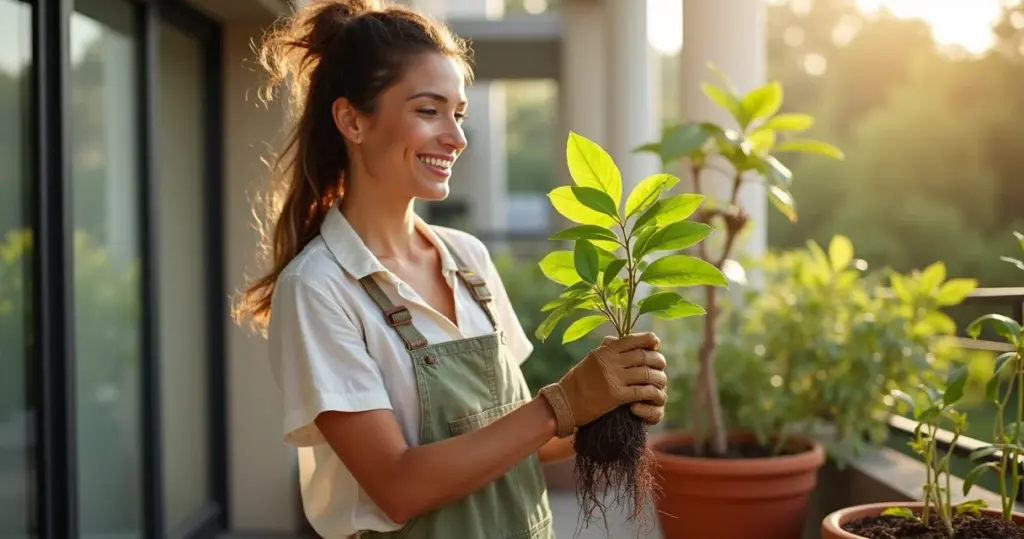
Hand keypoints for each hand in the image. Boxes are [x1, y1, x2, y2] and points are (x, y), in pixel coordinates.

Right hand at [538, 332, 666, 437]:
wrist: (564, 403)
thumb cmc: (576, 382)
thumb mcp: (590, 360)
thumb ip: (606, 351)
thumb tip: (618, 341)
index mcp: (604, 351)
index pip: (631, 339)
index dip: (648, 340)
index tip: (655, 343)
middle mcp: (610, 362)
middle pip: (643, 356)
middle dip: (657, 359)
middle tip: (661, 364)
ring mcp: (613, 378)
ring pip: (646, 373)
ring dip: (658, 377)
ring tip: (660, 381)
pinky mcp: (616, 396)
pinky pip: (642, 391)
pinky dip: (652, 392)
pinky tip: (654, 394)